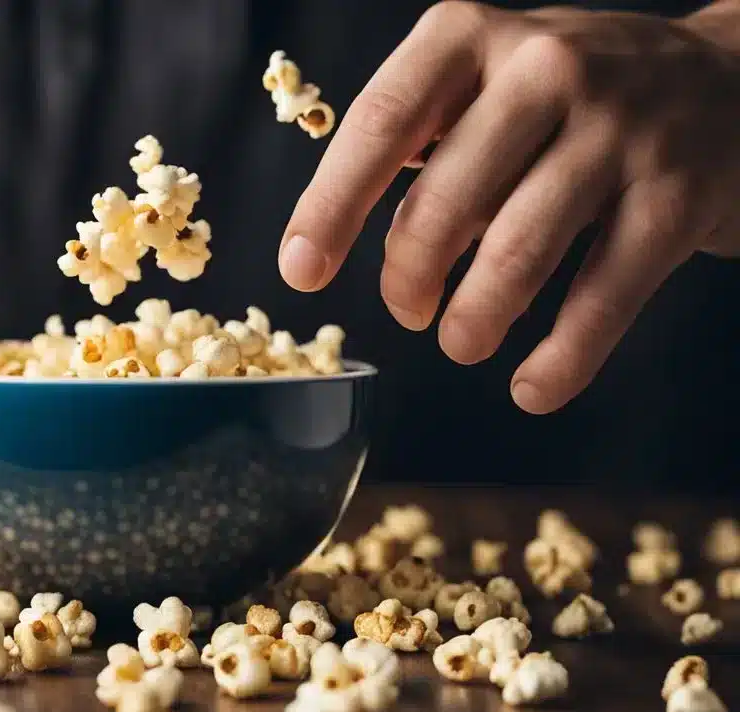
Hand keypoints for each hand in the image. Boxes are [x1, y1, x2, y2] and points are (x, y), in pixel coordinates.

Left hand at [281, 1, 739, 412]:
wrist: (731, 83)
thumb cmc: (568, 100)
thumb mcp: (484, 83)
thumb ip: (417, 145)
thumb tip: (325, 239)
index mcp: (472, 36)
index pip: (381, 123)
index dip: (331, 207)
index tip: (300, 272)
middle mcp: (548, 67)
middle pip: (445, 200)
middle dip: (408, 276)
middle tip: (407, 311)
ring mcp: (621, 130)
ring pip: (518, 251)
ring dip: (475, 319)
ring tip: (460, 342)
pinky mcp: (679, 196)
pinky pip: (603, 295)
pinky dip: (562, 358)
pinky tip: (533, 388)